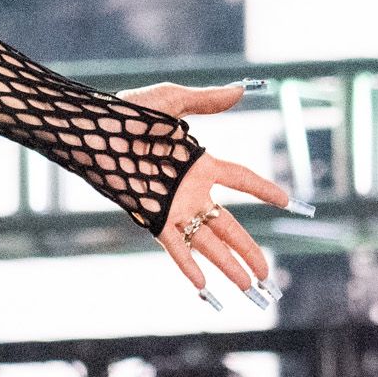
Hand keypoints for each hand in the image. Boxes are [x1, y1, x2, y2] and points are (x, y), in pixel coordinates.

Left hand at [122, 82, 291, 307]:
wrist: (92, 131)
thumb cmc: (127, 112)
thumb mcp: (173, 100)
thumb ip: (207, 100)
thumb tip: (239, 90)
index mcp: (198, 163)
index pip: (240, 179)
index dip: (263, 189)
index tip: (285, 201)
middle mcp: (190, 190)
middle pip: (228, 225)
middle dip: (248, 249)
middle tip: (266, 273)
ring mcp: (172, 207)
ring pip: (207, 242)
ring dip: (227, 265)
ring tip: (247, 286)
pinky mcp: (152, 216)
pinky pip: (175, 245)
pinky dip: (188, 264)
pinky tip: (202, 283)